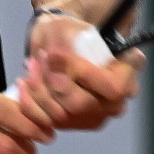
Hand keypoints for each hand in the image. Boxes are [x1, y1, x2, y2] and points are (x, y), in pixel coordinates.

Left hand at [13, 12, 144, 129]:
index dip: (82, 73)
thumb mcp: (67, 28)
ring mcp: (94, 117)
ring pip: (60, 114)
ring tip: (32, 65)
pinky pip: (46, 121)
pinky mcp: (72, 124)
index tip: (54, 54)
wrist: (60, 44)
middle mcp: (115, 102)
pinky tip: (26, 82)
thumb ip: (65, 44)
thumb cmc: (69, 33)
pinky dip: (30, 101)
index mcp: (126, 75)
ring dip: (39, 88)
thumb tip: (55, 60)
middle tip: (40, 58)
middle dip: (53, 81)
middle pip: (81, 104)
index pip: (112, 87)